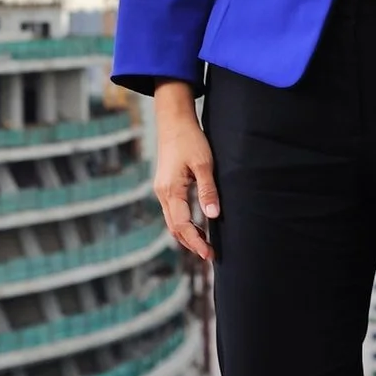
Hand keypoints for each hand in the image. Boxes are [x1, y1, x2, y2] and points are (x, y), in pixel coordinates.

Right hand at [152, 80, 217, 264]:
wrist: (173, 121)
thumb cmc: (190, 139)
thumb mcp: (204, 164)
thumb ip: (208, 190)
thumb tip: (213, 216)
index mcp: (170, 190)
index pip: (182, 225)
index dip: (196, 242)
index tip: (209, 254)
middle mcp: (162, 193)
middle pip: (174, 228)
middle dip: (191, 243)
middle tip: (209, 255)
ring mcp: (162, 190)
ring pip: (172, 221)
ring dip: (187, 235)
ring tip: (204, 245)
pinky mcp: (165, 186)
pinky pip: (173, 212)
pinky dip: (183, 223)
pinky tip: (196, 226)